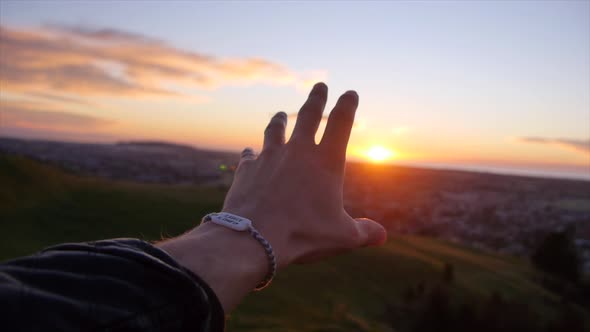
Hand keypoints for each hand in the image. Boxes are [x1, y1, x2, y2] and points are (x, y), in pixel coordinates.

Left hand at [223, 82, 386, 267]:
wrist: (255, 237)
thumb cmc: (303, 234)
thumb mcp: (341, 236)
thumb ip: (363, 232)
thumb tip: (381, 235)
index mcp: (326, 162)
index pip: (341, 123)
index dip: (348, 105)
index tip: (350, 93)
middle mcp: (298, 151)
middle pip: (308, 115)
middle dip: (316, 98)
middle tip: (319, 85)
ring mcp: (270, 157)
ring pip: (275, 130)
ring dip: (279, 120)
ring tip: (279, 114)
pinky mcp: (247, 168)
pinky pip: (250, 156)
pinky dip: (252, 154)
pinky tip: (250, 153)